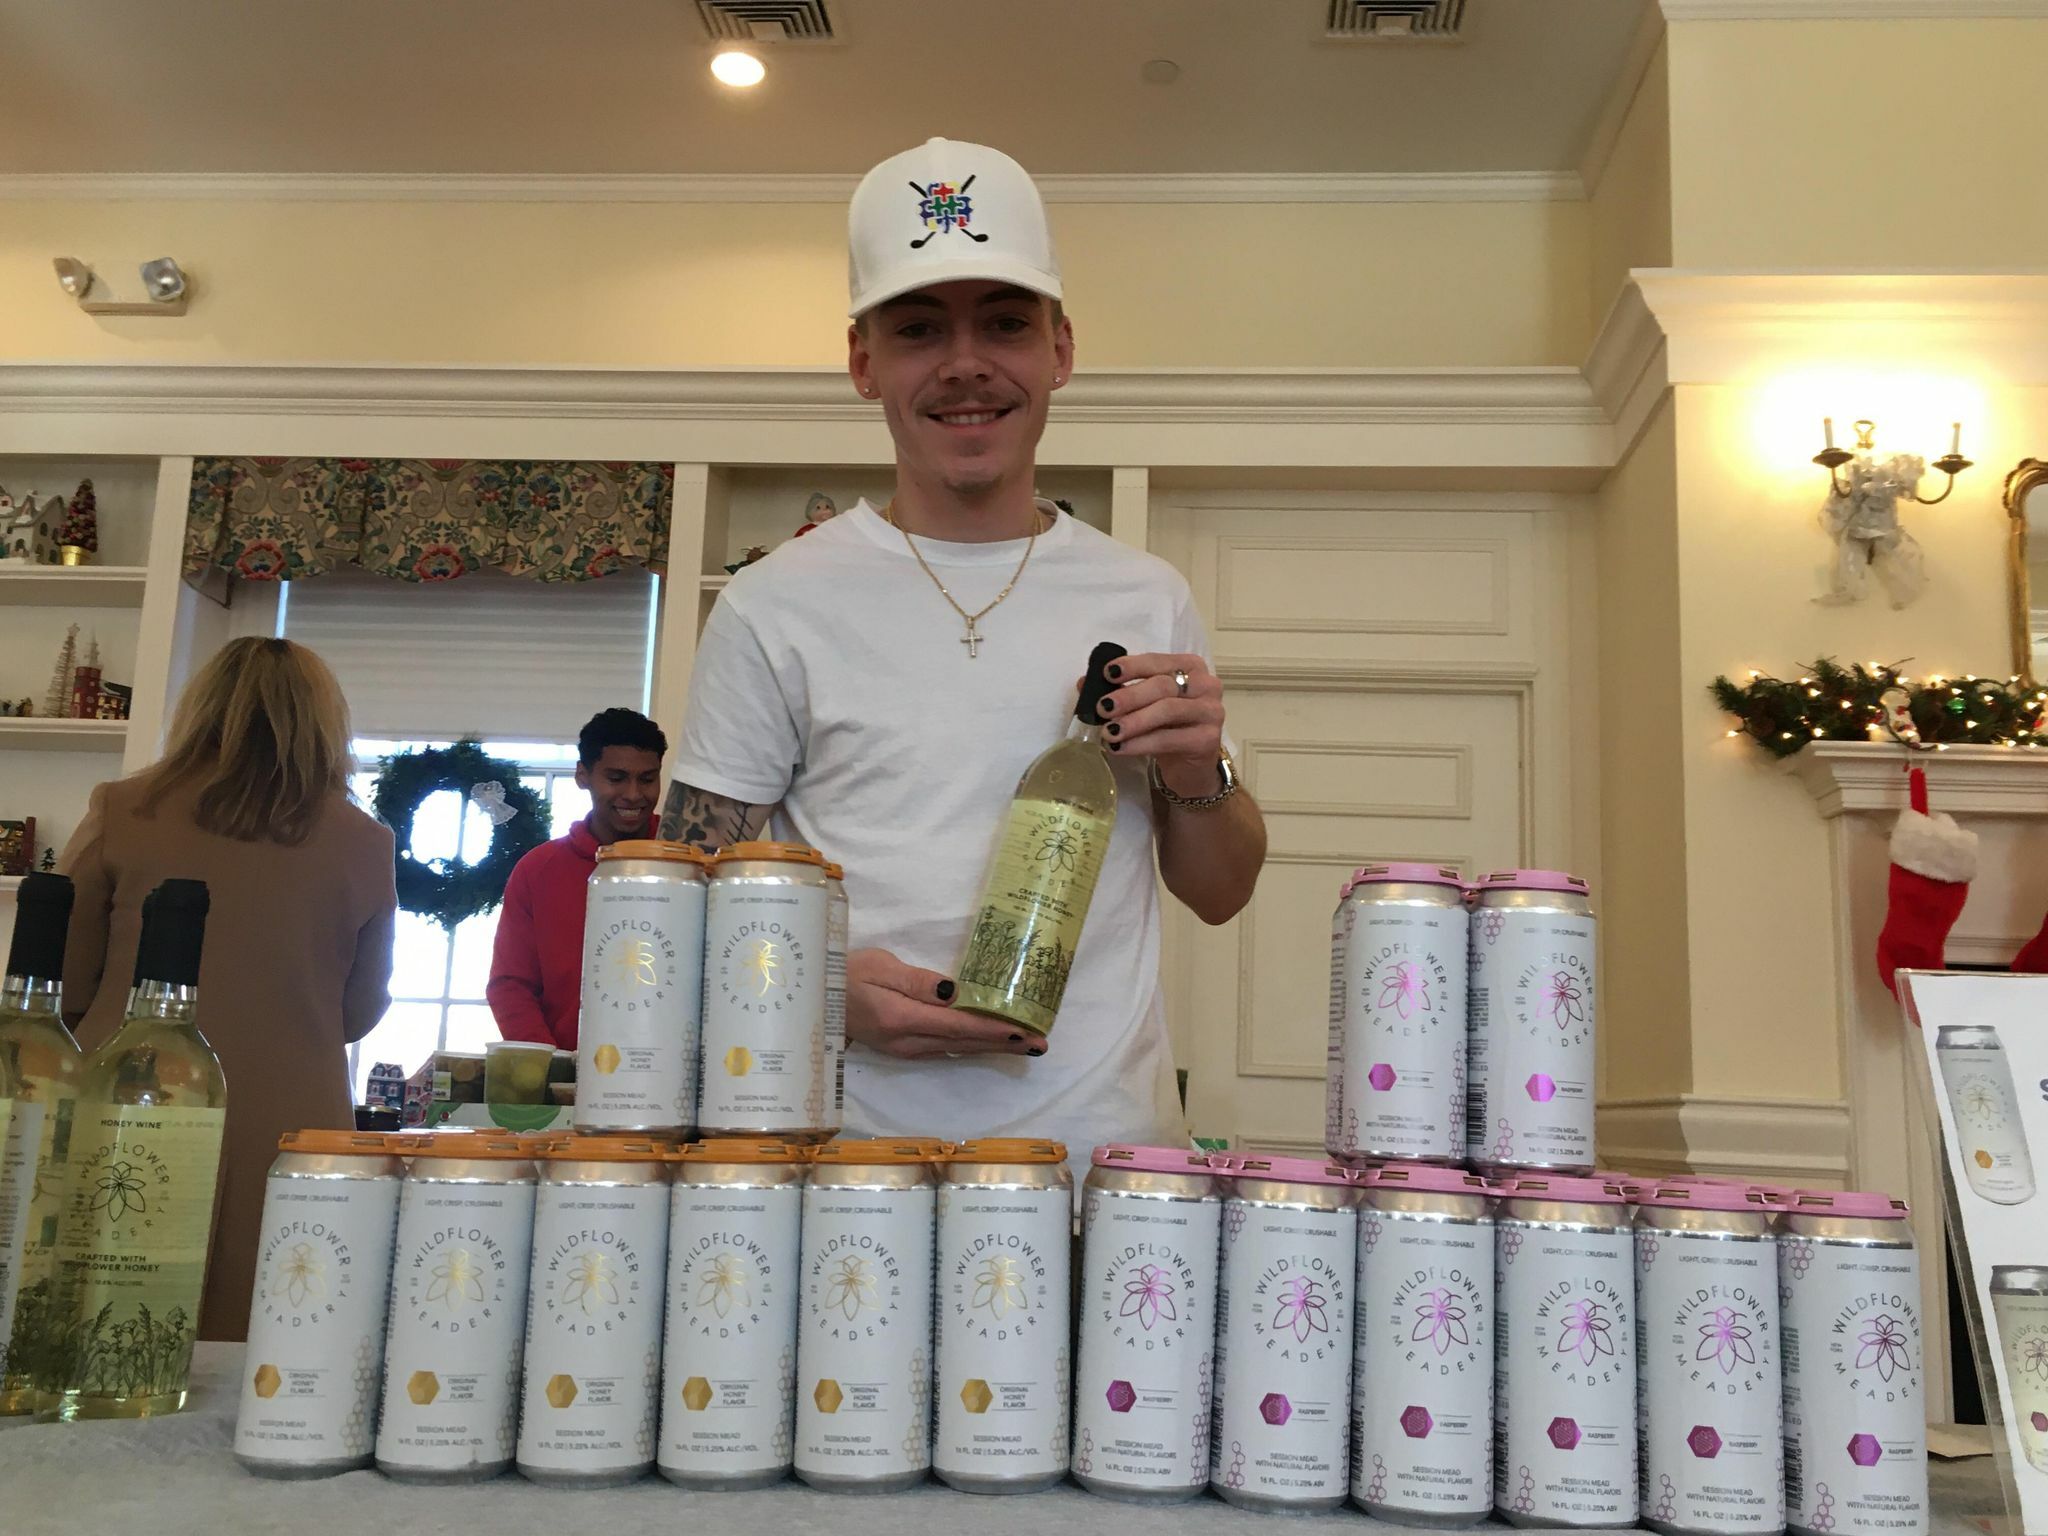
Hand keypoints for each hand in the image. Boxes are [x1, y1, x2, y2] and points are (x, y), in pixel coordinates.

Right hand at [846, 949, 1046, 1060]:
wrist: (813, 1002)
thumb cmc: (844, 975)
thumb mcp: (878, 966)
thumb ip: (917, 981)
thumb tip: (955, 993)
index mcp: (902, 1019)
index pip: (958, 1026)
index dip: (993, 1030)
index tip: (1023, 1031)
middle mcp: (909, 1042)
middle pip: (965, 1044)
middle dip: (1005, 1044)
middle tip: (1040, 1044)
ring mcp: (907, 1050)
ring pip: (959, 1050)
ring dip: (993, 1048)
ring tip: (1026, 1046)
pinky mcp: (906, 1050)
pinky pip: (948, 1050)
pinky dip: (974, 1047)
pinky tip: (992, 1044)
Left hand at [1094, 652, 1226, 798]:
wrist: (1189, 766)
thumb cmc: (1166, 727)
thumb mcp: (1144, 705)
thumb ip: (1119, 689)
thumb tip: (1084, 683)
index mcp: (1190, 666)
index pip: (1158, 661)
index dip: (1132, 666)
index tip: (1107, 673)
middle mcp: (1206, 685)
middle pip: (1163, 686)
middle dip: (1129, 696)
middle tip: (1102, 707)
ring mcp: (1211, 712)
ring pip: (1167, 711)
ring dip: (1134, 721)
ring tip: (1108, 732)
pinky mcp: (1208, 740)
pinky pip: (1169, 739)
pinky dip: (1141, 743)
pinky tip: (1120, 748)